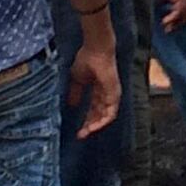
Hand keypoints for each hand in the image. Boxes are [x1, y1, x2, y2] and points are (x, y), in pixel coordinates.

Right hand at [67, 25, 120, 139]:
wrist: (95, 50)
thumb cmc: (87, 60)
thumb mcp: (77, 80)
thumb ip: (75, 93)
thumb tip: (71, 106)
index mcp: (98, 90)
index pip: (93, 109)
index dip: (85, 120)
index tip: (77, 130)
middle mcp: (106, 94)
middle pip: (99, 115)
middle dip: (89, 126)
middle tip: (80, 135)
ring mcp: (112, 94)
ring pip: (106, 116)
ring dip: (95, 126)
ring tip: (85, 133)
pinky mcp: (114, 94)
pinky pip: (111, 113)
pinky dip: (102, 121)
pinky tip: (93, 127)